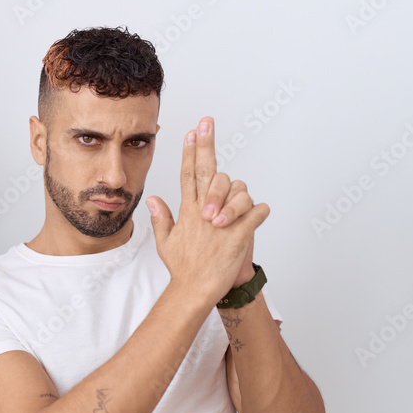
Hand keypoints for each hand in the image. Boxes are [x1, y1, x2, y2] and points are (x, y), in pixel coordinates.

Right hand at [147, 117, 268, 304]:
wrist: (196, 290)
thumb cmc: (183, 268)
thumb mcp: (165, 242)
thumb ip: (160, 217)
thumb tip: (153, 198)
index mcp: (188, 211)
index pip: (187, 174)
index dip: (189, 151)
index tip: (192, 132)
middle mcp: (203, 212)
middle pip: (204, 171)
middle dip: (205, 144)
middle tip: (207, 122)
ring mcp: (221, 222)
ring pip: (237, 190)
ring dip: (241, 196)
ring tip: (238, 211)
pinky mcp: (238, 235)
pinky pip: (256, 213)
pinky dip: (260, 212)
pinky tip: (258, 215)